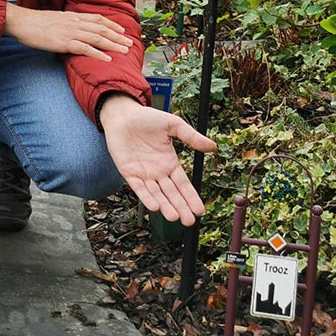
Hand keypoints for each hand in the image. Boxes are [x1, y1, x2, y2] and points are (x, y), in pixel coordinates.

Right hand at [3, 4, 132, 60]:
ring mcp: (71, 32)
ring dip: (113, 45)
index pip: (98, 19)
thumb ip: (67, 23)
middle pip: (102, 29)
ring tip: (124, 51)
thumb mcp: (55, 19)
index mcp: (73, 16)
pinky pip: (85, 49)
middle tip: (130, 43)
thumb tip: (74, 29)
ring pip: (98, 38)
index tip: (122, 30)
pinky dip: (98, 54)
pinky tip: (107, 59)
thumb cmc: (35, 22)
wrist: (23, 22)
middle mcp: (75, 23)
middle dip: (118, 36)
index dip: (112, 24)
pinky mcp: (65, 43)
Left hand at [99, 94, 216, 225]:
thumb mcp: (173, 125)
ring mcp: (143, 174)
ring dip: (165, 206)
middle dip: (181, 207)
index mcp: (170, 163)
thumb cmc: (148, 118)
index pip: (183, 184)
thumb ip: (191, 137)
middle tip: (189, 221)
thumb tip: (213, 146)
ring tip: (174, 217)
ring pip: (156, 194)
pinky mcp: (129, 172)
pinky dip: (146, 198)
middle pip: (171, 194)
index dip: (191, 197)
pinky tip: (155, 207)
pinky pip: (139, 188)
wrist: (123, 114)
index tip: (200, 210)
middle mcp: (158, 172)